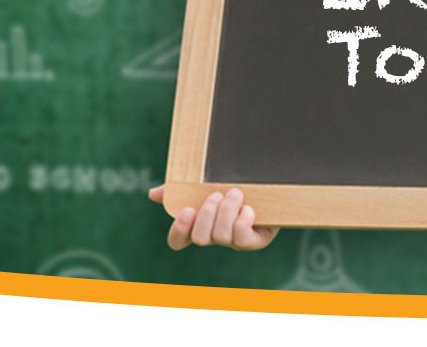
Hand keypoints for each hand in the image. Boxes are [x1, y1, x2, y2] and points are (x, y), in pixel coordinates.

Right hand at [147, 185, 279, 250]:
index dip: (178, 231)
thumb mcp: (208, 184)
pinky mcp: (254, 241)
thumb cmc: (236, 186)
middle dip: (207, 215)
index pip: (178, 241)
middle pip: (199, 238)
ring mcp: (235, 241)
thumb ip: (181, 189)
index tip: (187, 211)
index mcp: (201, 225)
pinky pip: (242, 238)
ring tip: (235, 193)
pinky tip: (249, 209)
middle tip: (217, 195)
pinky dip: (242, 221)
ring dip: (227, 212)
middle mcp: (215, 236)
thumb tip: (153, 194)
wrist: (273, 188)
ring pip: (220, 237)